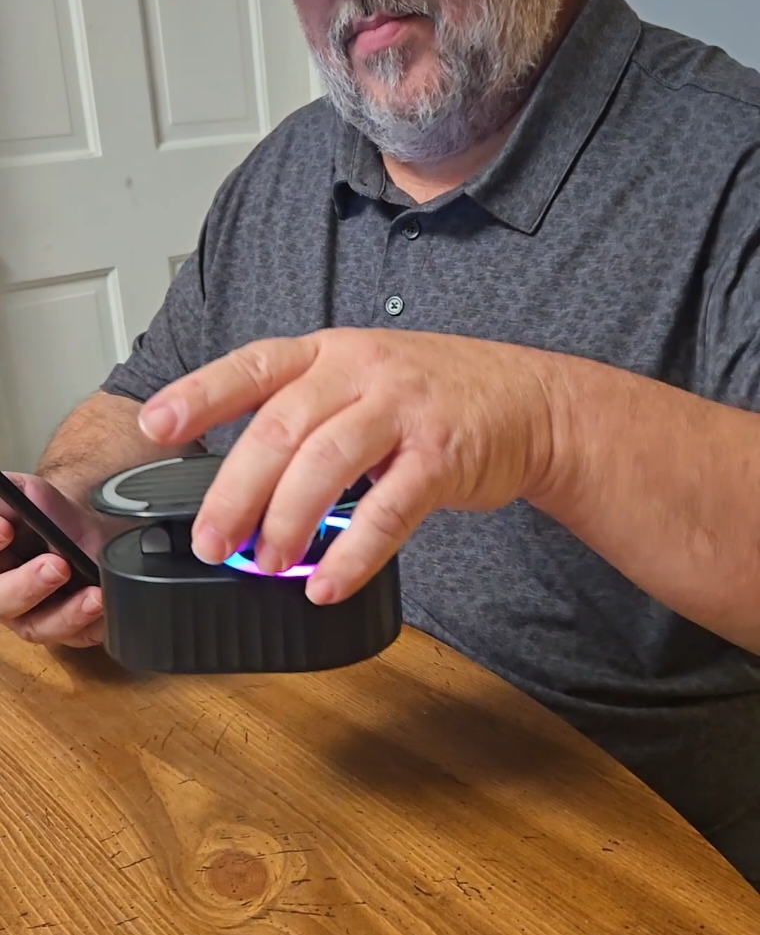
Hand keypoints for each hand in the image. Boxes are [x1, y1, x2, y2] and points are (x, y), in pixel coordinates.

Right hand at [0, 475, 105, 648]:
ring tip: (93, 595)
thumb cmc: (48, 514)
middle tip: (57, 565)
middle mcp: (4, 594)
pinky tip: (105, 606)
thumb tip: (1, 511)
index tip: (7, 530)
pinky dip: (93, 624)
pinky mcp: (66, 630)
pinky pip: (77, 636)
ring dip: (66, 614)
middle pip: (1, 602)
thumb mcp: (25, 493)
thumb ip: (7, 497)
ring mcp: (33, 616)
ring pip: (38, 628)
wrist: (87, 528)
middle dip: (26, 586)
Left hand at [138, 329, 554, 604]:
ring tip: (266, 563)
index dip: (200, 394)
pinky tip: (327, 582)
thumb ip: (305, 420)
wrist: (530, 401)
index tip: (156, 425)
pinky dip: (352, 553)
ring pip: (326, 462)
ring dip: (288, 520)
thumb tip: (239, 490)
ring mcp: (404, 410)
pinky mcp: (442, 457)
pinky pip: (388, 510)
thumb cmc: (433, 396)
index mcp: (331, 352)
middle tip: (213, 541)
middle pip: (281, 426)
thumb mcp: (362, 380)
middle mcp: (362, 371)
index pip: (253, 365)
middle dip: (236, 490)